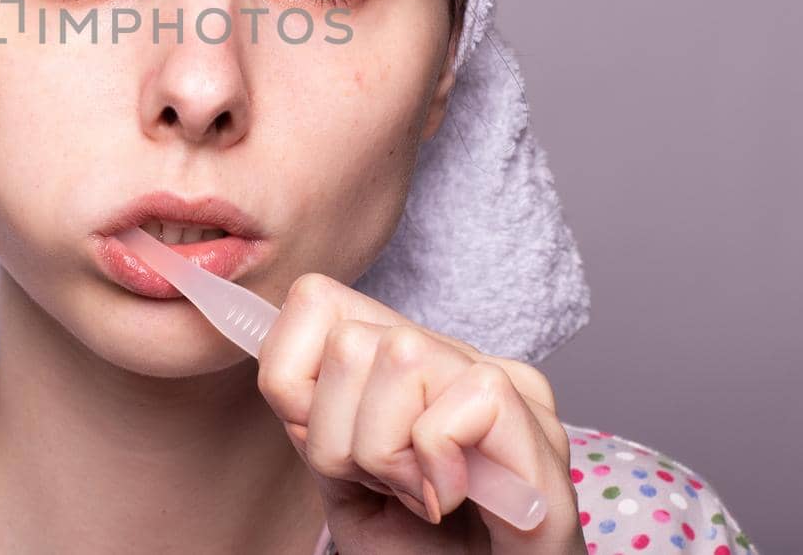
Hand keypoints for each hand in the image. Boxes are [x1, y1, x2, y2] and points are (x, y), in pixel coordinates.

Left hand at [256, 273, 585, 552]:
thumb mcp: (343, 482)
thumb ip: (313, 416)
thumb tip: (266, 348)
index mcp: (408, 358)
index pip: (316, 300)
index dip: (294, 377)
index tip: (330, 447)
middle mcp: (458, 355)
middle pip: (347, 338)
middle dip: (340, 436)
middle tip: (385, 485)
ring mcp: (507, 383)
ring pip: (397, 357)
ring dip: (386, 457)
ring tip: (421, 498)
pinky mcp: (536, 427)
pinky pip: (447, 412)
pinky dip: (432, 473)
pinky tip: (454, 503)